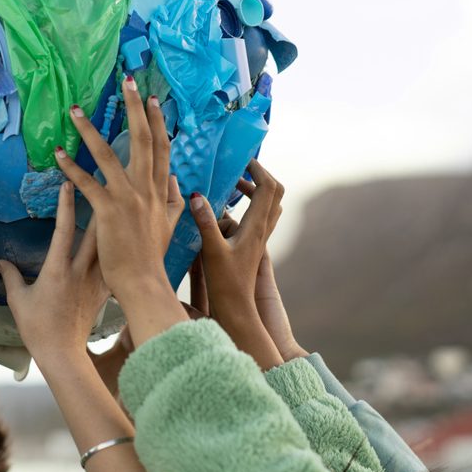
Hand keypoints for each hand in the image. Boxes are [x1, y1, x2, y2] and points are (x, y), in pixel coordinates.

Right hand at [0, 182, 109, 366]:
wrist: (63, 354)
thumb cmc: (38, 328)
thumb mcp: (18, 300)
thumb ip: (10, 276)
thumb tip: (0, 261)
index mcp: (57, 270)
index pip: (63, 229)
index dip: (66, 204)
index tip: (68, 183)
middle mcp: (80, 271)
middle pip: (95, 231)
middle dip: (99, 205)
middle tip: (102, 183)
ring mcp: (95, 281)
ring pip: (108, 246)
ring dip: (112, 225)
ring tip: (118, 203)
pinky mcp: (104, 292)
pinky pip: (113, 265)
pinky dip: (118, 251)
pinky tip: (124, 239)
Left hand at [54, 76, 186, 345]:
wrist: (142, 282)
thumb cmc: (151, 256)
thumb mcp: (169, 224)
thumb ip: (172, 200)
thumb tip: (175, 179)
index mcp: (159, 189)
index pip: (162, 147)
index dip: (157, 121)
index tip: (152, 98)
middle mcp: (146, 188)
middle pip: (143, 139)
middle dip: (135, 108)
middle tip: (127, 81)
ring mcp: (127, 198)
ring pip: (108, 155)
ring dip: (89, 130)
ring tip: (74, 110)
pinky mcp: (108, 211)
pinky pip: (86, 182)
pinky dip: (71, 167)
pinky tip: (58, 154)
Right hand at [217, 174, 307, 360]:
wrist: (237, 310)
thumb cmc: (225, 284)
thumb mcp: (212, 251)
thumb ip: (205, 222)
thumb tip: (197, 195)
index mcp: (256, 227)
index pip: (268, 187)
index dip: (258, 169)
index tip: (241, 161)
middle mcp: (263, 230)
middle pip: (274, 193)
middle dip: (259, 177)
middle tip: (238, 171)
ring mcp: (260, 239)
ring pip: (269, 206)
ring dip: (255, 191)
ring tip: (232, 188)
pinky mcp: (253, 246)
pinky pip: (259, 218)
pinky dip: (249, 206)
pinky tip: (225, 213)